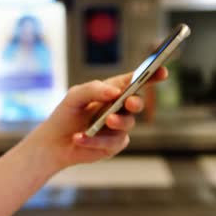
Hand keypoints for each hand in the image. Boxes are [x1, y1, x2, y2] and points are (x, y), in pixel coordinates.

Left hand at [33, 67, 168, 171]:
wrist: (54, 143)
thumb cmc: (65, 115)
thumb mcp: (74, 97)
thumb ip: (93, 89)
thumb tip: (115, 91)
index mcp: (111, 91)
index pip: (133, 81)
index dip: (150, 75)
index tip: (161, 71)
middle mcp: (119, 108)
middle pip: (136, 102)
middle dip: (136, 101)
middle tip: (129, 102)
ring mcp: (118, 127)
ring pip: (127, 123)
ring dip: (116, 122)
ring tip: (104, 121)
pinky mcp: (114, 145)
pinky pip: (112, 142)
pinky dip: (95, 140)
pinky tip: (79, 138)